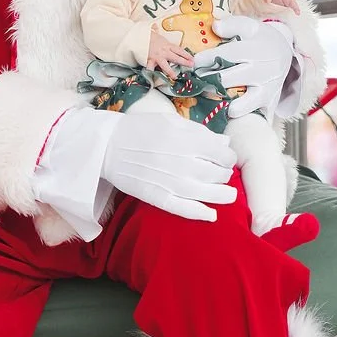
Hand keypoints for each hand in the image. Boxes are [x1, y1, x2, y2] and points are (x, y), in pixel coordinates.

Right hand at [100, 109, 236, 220]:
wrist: (107, 146)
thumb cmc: (139, 129)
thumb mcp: (170, 121)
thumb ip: (199, 131)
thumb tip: (224, 143)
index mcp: (187, 140)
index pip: (222, 154)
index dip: (228, 158)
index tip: (226, 158)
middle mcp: (183, 162)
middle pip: (217, 174)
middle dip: (225, 174)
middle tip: (223, 174)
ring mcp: (170, 182)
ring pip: (207, 193)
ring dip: (222, 195)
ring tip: (229, 195)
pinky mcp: (157, 197)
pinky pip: (184, 209)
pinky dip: (200, 213)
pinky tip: (212, 215)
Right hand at [146, 27, 194, 77]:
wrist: (139, 37)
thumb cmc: (149, 37)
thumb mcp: (158, 36)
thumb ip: (164, 40)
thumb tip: (163, 34)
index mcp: (167, 45)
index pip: (179, 50)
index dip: (187, 55)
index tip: (192, 59)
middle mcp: (164, 51)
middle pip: (176, 57)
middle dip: (184, 62)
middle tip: (191, 65)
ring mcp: (157, 57)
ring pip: (165, 65)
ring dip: (170, 72)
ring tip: (175, 77)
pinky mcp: (150, 61)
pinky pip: (151, 68)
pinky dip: (152, 74)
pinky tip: (154, 79)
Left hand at [192, 14, 296, 119]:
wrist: (286, 53)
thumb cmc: (261, 39)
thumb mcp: (251, 26)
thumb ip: (232, 25)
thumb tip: (215, 27)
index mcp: (255, 51)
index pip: (227, 55)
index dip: (207, 59)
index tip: (193, 62)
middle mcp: (261, 72)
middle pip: (228, 80)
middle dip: (207, 81)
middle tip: (195, 80)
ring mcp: (266, 90)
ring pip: (242, 106)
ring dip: (224, 105)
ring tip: (211, 99)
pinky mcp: (269, 103)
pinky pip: (255, 117)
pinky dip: (241, 119)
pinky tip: (228, 114)